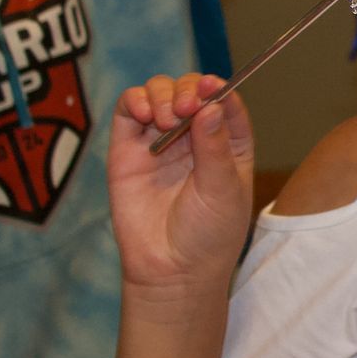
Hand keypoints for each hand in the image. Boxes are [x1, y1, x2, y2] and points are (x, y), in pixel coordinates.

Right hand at [108, 73, 255, 296]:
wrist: (171, 270)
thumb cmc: (209, 234)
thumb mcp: (223, 189)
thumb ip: (215, 147)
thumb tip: (211, 106)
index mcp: (229, 143)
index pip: (226, 101)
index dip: (219, 88)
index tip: (212, 86)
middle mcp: (195, 137)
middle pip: (192, 91)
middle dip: (189, 90)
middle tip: (186, 109)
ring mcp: (160, 140)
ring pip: (160, 93)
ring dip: (163, 94)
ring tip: (166, 119)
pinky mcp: (128, 149)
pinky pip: (127, 110)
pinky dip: (134, 100)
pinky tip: (143, 114)